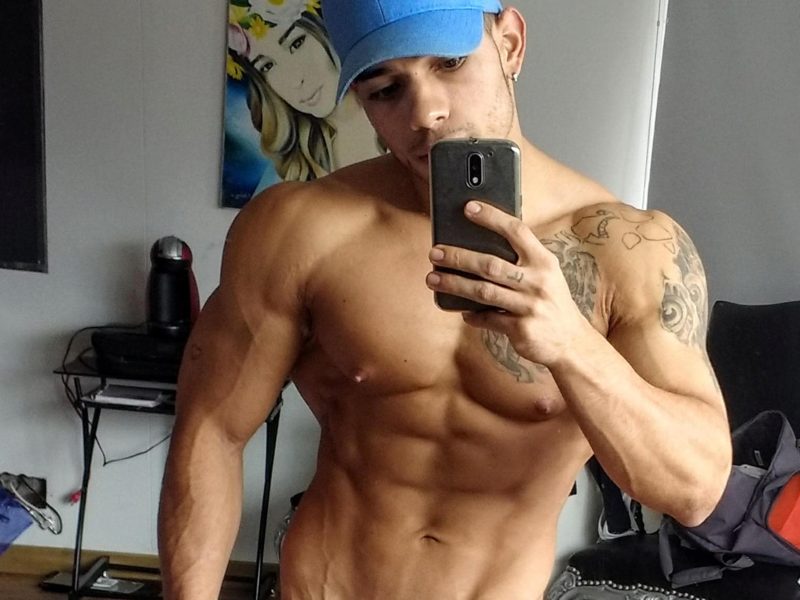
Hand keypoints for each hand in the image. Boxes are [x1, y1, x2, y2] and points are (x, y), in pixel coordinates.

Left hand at [426, 201, 592, 365]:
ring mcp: (530, 307)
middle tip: (435, 252)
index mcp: (545, 262)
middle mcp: (538, 282)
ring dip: (454, 284)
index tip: (469, 208)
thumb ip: (522, 261)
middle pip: (490, 264)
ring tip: (433, 278)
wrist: (572, 341)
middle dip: (459, 257)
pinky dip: (471, 315)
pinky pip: (488, 319)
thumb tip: (478, 246)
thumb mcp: (546, 275)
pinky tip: (461, 311)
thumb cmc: (551, 302)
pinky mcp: (522, 330)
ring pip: (483, 292)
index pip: (517, 232)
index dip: (492, 218)